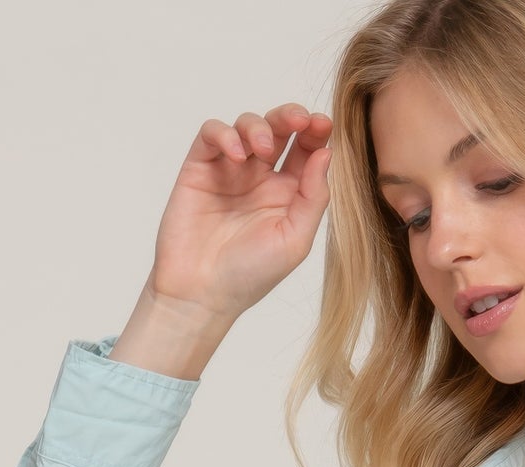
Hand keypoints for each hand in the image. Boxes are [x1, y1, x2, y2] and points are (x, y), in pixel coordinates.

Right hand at [147, 103, 333, 325]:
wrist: (202, 292)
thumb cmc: (250, 275)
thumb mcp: (295, 240)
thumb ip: (313, 197)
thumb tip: (325, 153)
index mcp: (288, 194)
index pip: (305, 151)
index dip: (316, 132)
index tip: (324, 124)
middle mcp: (260, 178)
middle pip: (279, 130)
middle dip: (291, 116)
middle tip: (301, 119)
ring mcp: (229, 171)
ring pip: (246, 125)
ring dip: (258, 127)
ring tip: (262, 150)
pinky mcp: (199, 168)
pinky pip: (212, 134)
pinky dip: (225, 134)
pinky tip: (236, 155)